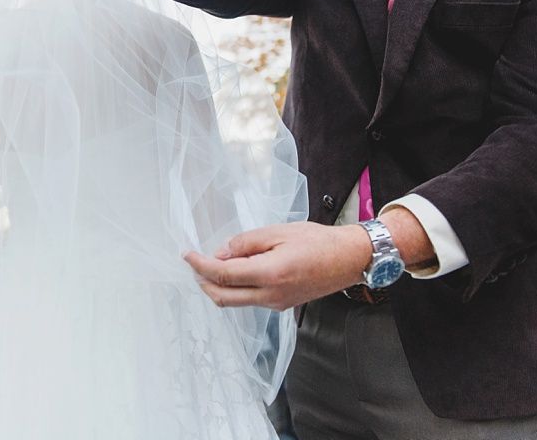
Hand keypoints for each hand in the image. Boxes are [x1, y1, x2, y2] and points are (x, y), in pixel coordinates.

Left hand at [183, 221, 371, 310]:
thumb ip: (246, 243)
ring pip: (235, 302)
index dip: (200, 265)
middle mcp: (270, 295)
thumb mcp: (278, 232)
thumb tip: (221, 252)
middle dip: (202, 281)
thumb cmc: (318, 241)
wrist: (348, 259)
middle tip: (193, 263)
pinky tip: (236, 271)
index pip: (223, 275)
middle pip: (223, 296)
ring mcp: (276, 304)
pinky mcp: (281, 305)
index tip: (187, 254)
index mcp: (269, 274)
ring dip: (218, 286)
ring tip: (212, 264)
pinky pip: (250, 300)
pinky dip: (235, 288)